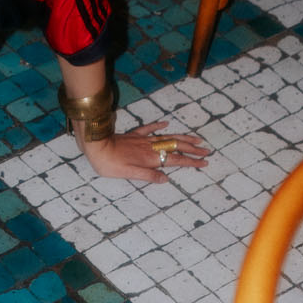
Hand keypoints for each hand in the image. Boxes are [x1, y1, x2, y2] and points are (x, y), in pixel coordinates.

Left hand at [80, 118, 210, 184]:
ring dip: (183, 138)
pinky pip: (150, 128)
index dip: (191, 162)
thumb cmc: (110, 164)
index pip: (176, 160)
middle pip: (176, 147)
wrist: (96, 145)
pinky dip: (159, 126)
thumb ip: (148, 176)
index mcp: (151, 158)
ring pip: (167, 137)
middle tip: (207, 150)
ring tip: (195, 139)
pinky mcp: (134, 135)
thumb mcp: (129, 174)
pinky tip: (166, 123)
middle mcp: (150, 147)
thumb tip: (166, 179)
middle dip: (193, 149)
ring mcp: (143, 139)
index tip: (205, 162)